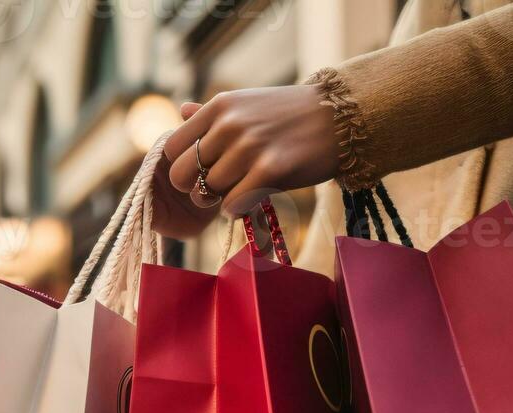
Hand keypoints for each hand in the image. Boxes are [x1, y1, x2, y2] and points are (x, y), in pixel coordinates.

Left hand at [151, 85, 340, 235]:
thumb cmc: (289, 115)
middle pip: (184, 175)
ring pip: (209, 192)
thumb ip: (212, 115)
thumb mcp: (247, 104)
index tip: (202, 170)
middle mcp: (229, 124)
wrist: (340, 115)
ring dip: (222, 199)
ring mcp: (250, 146)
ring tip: (243, 188)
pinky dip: (238, 209)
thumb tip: (181, 111)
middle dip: (196, 188)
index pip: (171, 148)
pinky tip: (252, 198)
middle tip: (217, 188)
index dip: (183, 166)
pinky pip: (233, 204)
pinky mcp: (271, 168)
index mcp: (219, 107)